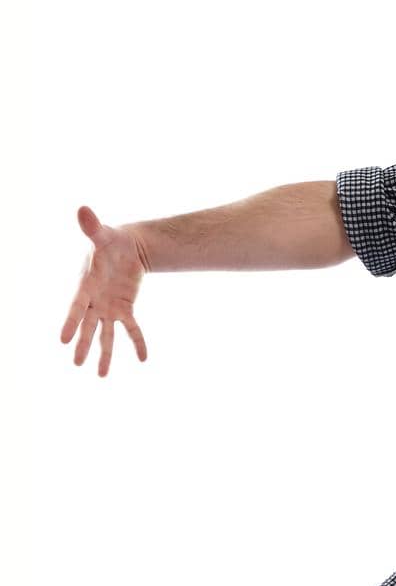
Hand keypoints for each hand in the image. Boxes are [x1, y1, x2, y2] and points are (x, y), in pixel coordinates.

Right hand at [59, 207, 148, 375]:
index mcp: (85, 286)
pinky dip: (138, 343)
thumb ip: (92, 227)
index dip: (69, 323)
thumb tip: (83, 209)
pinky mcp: (125, 309)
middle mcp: (94, 301)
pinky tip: (143, 359)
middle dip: (82, 345)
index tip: (62, 340)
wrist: (126, 247)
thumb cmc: (110, 240)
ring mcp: (108, 307)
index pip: (75, 308)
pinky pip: (132, 329)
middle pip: (87, 327)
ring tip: (101, 375)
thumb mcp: (102, 234)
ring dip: (104, 354)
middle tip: (77, 364)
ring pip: (106, 334)